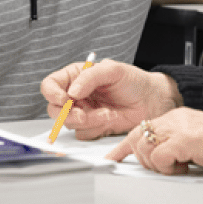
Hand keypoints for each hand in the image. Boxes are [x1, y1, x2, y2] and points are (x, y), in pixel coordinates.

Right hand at [40, 59, 181, 140]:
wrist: (151, 101)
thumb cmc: (134, 81)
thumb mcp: (113, 70)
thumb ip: (90, 77)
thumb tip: (72, 91)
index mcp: (76, 77)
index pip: (51, 85)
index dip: (52, 93)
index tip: (65, 98)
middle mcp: (76, 95)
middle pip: (54, 108)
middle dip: (67, 114)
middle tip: (82, 114)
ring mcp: (83, 112)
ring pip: (69, 123)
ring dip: (87, 120)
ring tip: (107, 113)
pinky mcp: (92, 127)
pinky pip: (83, 133)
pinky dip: (96, 128)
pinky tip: (110, 119)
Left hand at [106, 108, 202, 174]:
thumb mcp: (194, 141)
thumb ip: (176, 145)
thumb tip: (162, 159)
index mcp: (176, 117)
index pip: (142, 129)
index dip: (125, 147)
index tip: (114, 158)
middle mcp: (174, 119)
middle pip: (137, 138)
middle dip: (143, 158)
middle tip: (163, 167)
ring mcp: (178, 128)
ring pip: (145, 148)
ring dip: (157, 165)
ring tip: (178, 166)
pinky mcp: (185, 140)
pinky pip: (160, 157)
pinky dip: (167, 168)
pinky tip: (183, 167)